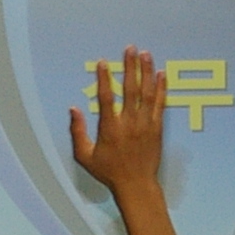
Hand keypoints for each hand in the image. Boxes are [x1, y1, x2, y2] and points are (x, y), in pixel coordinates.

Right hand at [69, 46, 165, 192]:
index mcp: (110, 128)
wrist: (136, 185)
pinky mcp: (157, 129)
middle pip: (130, 88)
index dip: (104, 78)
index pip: (106, 97)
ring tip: (146, 55)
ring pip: (147, 93)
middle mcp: (129, 124)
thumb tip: (73, 109)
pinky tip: (161, 75)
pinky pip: (160, 104)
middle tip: (130, 49)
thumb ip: (77, 131)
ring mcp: (145, 125)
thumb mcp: (85, 156)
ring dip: (147, 72)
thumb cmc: (109, 172)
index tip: (103, 63)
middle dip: (130, 66)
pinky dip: (161, 88)